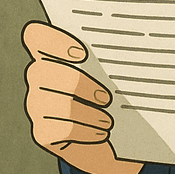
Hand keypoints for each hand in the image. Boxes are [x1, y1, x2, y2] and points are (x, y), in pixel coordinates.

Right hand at [21, 21, 143, 173]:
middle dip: (77, 84)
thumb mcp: (119, 73)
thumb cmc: (117, 96)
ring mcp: (37, 106)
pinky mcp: (43, 133)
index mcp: (55, 55)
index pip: (37, 36)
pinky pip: (61, 130)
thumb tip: (137, 48)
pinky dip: (86, 131)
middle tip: (106, 98)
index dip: (53, 41)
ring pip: (53, 105)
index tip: (82, 54)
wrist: (118, 136)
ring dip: (86, 113)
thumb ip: (118, 57)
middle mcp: (40, 78)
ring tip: (108, 120)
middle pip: (42, 72)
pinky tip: (102, 132)